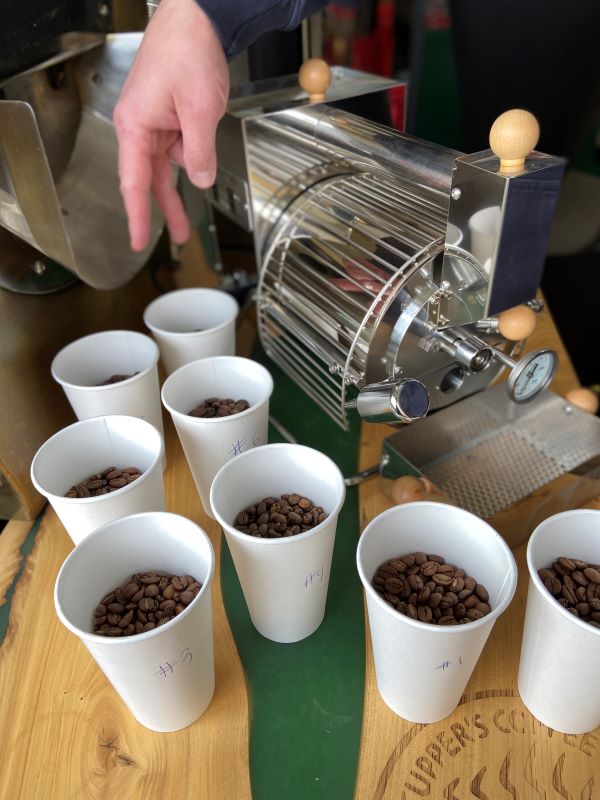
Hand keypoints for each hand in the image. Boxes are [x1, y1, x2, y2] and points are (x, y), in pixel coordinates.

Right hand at [114, 0, 228, 250]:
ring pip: (167, 164)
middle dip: (166, 208)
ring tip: (188, 198)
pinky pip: (178, 147)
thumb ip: (199, 151)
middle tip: (177, 235)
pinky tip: (201, 143)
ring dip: (184, 175)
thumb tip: (200, 179)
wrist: (195, 18)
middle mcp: (138, 127)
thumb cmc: (187, 51)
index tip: (137, 241)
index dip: (137, 216)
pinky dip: (191, 153)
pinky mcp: (167, 116)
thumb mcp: (201, 109)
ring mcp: (152, 122)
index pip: (134, 183)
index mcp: (135, 127)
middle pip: (150, 179)